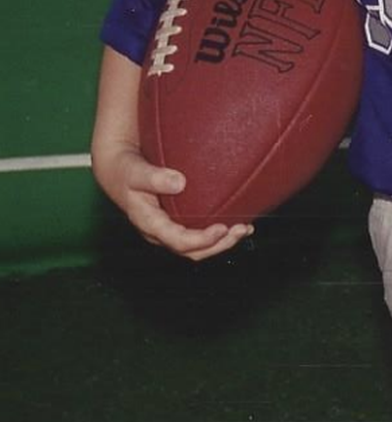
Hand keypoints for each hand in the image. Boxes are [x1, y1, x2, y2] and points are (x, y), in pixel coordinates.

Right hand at [94, 142, 252, 262]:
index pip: (177, 240)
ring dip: (223, 242)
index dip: (201, 239)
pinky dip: (219, 234)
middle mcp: (159, 233)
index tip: (222, 228)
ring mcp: (168, 231)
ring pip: (198, 248)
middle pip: (192, 251)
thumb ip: (154, 177)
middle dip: (219, 244)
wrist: (117, 171)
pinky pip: (198, 237)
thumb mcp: (135, 171)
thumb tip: (179, 182)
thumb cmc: (126, 170)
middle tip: (240, 229)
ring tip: (245, 228)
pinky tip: (236, 224)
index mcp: (149, 223)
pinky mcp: (176, 224)